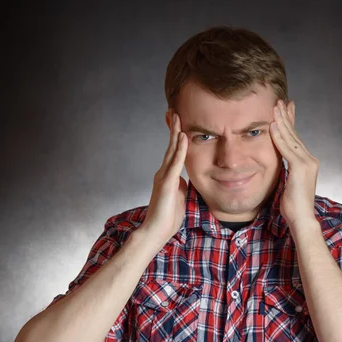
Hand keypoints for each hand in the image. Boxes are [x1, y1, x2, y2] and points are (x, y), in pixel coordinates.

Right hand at [138, 109, 187, 249]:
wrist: (156, 231)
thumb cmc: (167, 217)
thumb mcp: (178, 197)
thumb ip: (181, 186)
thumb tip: (185, 180)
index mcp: (167, 176)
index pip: (173, 152)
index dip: (176, 136)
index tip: (178, 122)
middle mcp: (163, 173)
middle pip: (170, 146)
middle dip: (173, 127)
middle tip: (175, 110)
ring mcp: (164, 177)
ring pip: (171, 150)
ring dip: (176, 133)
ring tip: (178, 116)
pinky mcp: (166, 183)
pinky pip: (175, 163)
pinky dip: (179, 149)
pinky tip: (183, 138)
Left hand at [270, 99, 318, 227]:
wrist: (302, 219)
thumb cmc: (294, 207)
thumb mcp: (289, 184)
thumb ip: (287, 171)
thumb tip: (280, 167)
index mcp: (307, 163)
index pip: (296, 139)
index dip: (290, 124)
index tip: (285, 110)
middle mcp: (310, 159)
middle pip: (295, 134)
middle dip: (286, 117)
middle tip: (279, 101)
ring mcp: (307, 163)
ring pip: (291, 138)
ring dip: (282, 121)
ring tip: (274, 107)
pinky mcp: (300, 168)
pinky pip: (287, 148)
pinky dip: (279, 136)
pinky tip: (272, 125)